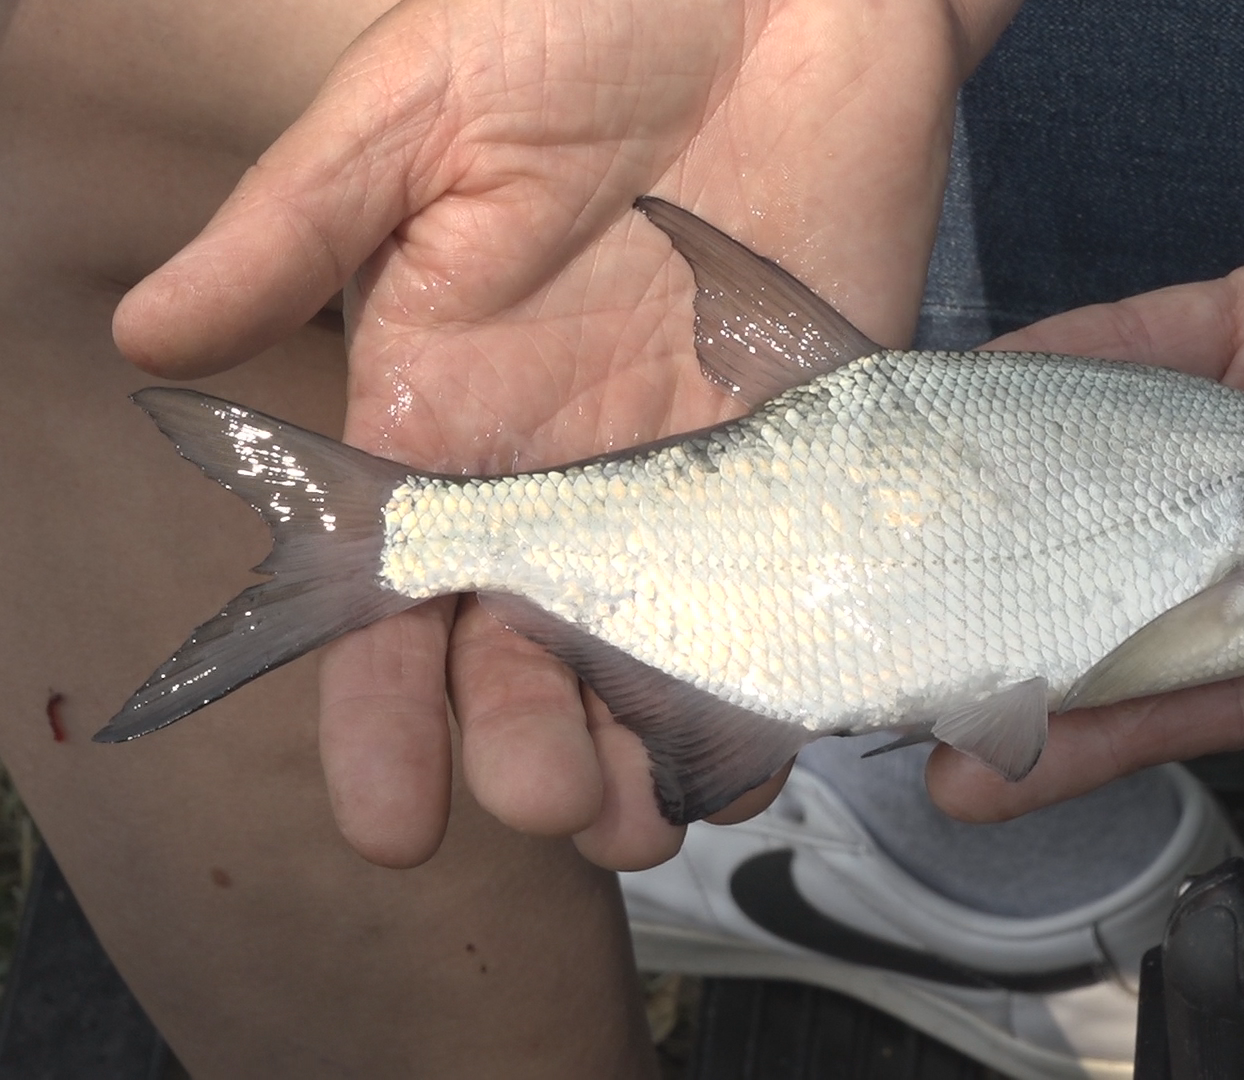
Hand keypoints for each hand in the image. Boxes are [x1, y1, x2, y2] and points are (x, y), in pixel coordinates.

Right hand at [114, 0, 1014, 867]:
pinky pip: (800, 591)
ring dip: (653, 751)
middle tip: (552, 805)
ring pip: (665, 657)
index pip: (397, 595)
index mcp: (448, 408)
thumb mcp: (417, 111)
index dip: (382, 715)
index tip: (389, 818)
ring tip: (652, 815)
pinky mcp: (817, 447)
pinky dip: (790, 676)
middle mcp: (569, 466)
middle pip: (534, 654)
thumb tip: (152, 342)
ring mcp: (696, 468)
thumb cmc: (581, 18)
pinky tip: (781, 740)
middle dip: (532, 751)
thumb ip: (299, 228)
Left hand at [928, 88, 1243, 819]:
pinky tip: (992, 381)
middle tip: (908, 685)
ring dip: (1022, 504)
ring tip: (911, 540)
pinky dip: (1079, 359)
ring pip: (1128, 472)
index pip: (1223, 684)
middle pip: (1143, 594)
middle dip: (1032, 645)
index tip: (1000, 763)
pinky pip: (1160, 343)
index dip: (1111, 728)